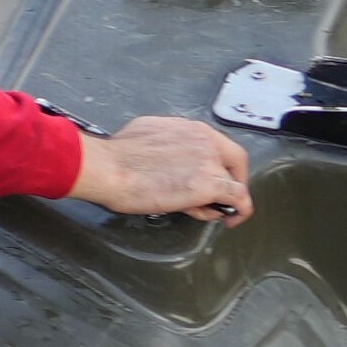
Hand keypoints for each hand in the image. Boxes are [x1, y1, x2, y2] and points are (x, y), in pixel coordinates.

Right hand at [68, 114, 253, 221]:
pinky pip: (239, 199)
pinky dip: (239, 211)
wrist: (107, 168)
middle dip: (233, 178)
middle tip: (223, 195)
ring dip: (224, 198)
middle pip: (235, 159)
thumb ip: (166, 143)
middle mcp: (203, 140)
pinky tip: (230, 219)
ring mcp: (209, 161)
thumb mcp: (145, 134)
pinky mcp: (210, 184)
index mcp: (187, 127)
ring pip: (234, 182)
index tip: (215, 174)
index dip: (220, 163)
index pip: (217, 143)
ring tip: (206, 210)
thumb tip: (168, 158)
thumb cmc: (115, 157)